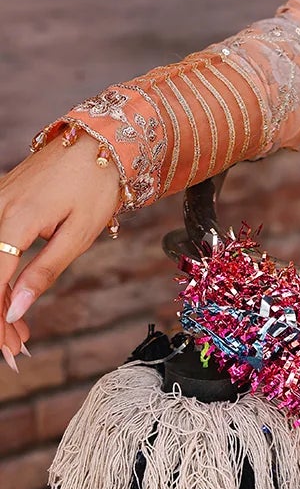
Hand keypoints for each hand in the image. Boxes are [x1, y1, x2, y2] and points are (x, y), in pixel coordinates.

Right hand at [0, 134, 122, 358]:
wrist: (101, 138)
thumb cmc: (97, 183)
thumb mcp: (79, 233)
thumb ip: (44, 272)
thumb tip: (14, 310)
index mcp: (15, 220)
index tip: (10, 350)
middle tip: (18, 350)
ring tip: (21, 333)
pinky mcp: (1, 202)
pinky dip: (1, 277)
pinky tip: (16, 299)